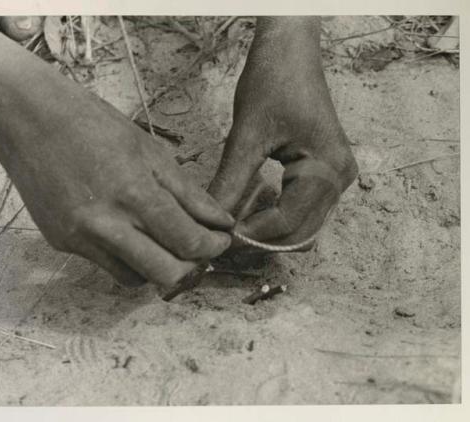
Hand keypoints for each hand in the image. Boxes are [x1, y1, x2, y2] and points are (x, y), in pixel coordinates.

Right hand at [0, 23, 233, 286]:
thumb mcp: (152, 151)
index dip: (214, 246)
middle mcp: (106, 224)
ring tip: (168, 243)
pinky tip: (134, 237)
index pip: (188, 241)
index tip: (221, 239)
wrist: (29, 119)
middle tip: (201, 250)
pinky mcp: (63, 244)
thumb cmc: (94, 125)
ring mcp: (81, 238)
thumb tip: (220, 221)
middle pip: (167, 275)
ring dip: (162, 268)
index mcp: (134, 192)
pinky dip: (131, 260)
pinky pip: (109, 267)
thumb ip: (190, 194)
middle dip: (194, 268)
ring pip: (138, 280)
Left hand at [209, 17, 357, 245]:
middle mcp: (339, 180)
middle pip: (300, 233)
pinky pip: (303, 210)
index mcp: (327, 169)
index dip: (252, 235)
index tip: (220, 238)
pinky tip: (251, 207)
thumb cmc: (273, 81)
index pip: (288, 221)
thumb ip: (230, 182)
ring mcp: (335, 178)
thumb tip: (213, 223)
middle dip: (263, 241)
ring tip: (234, 224)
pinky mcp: (324, 174)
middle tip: (224, 239)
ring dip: (270, 232)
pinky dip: (277, 217)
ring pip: (302, 226)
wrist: (291, 50)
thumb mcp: (246, 135)